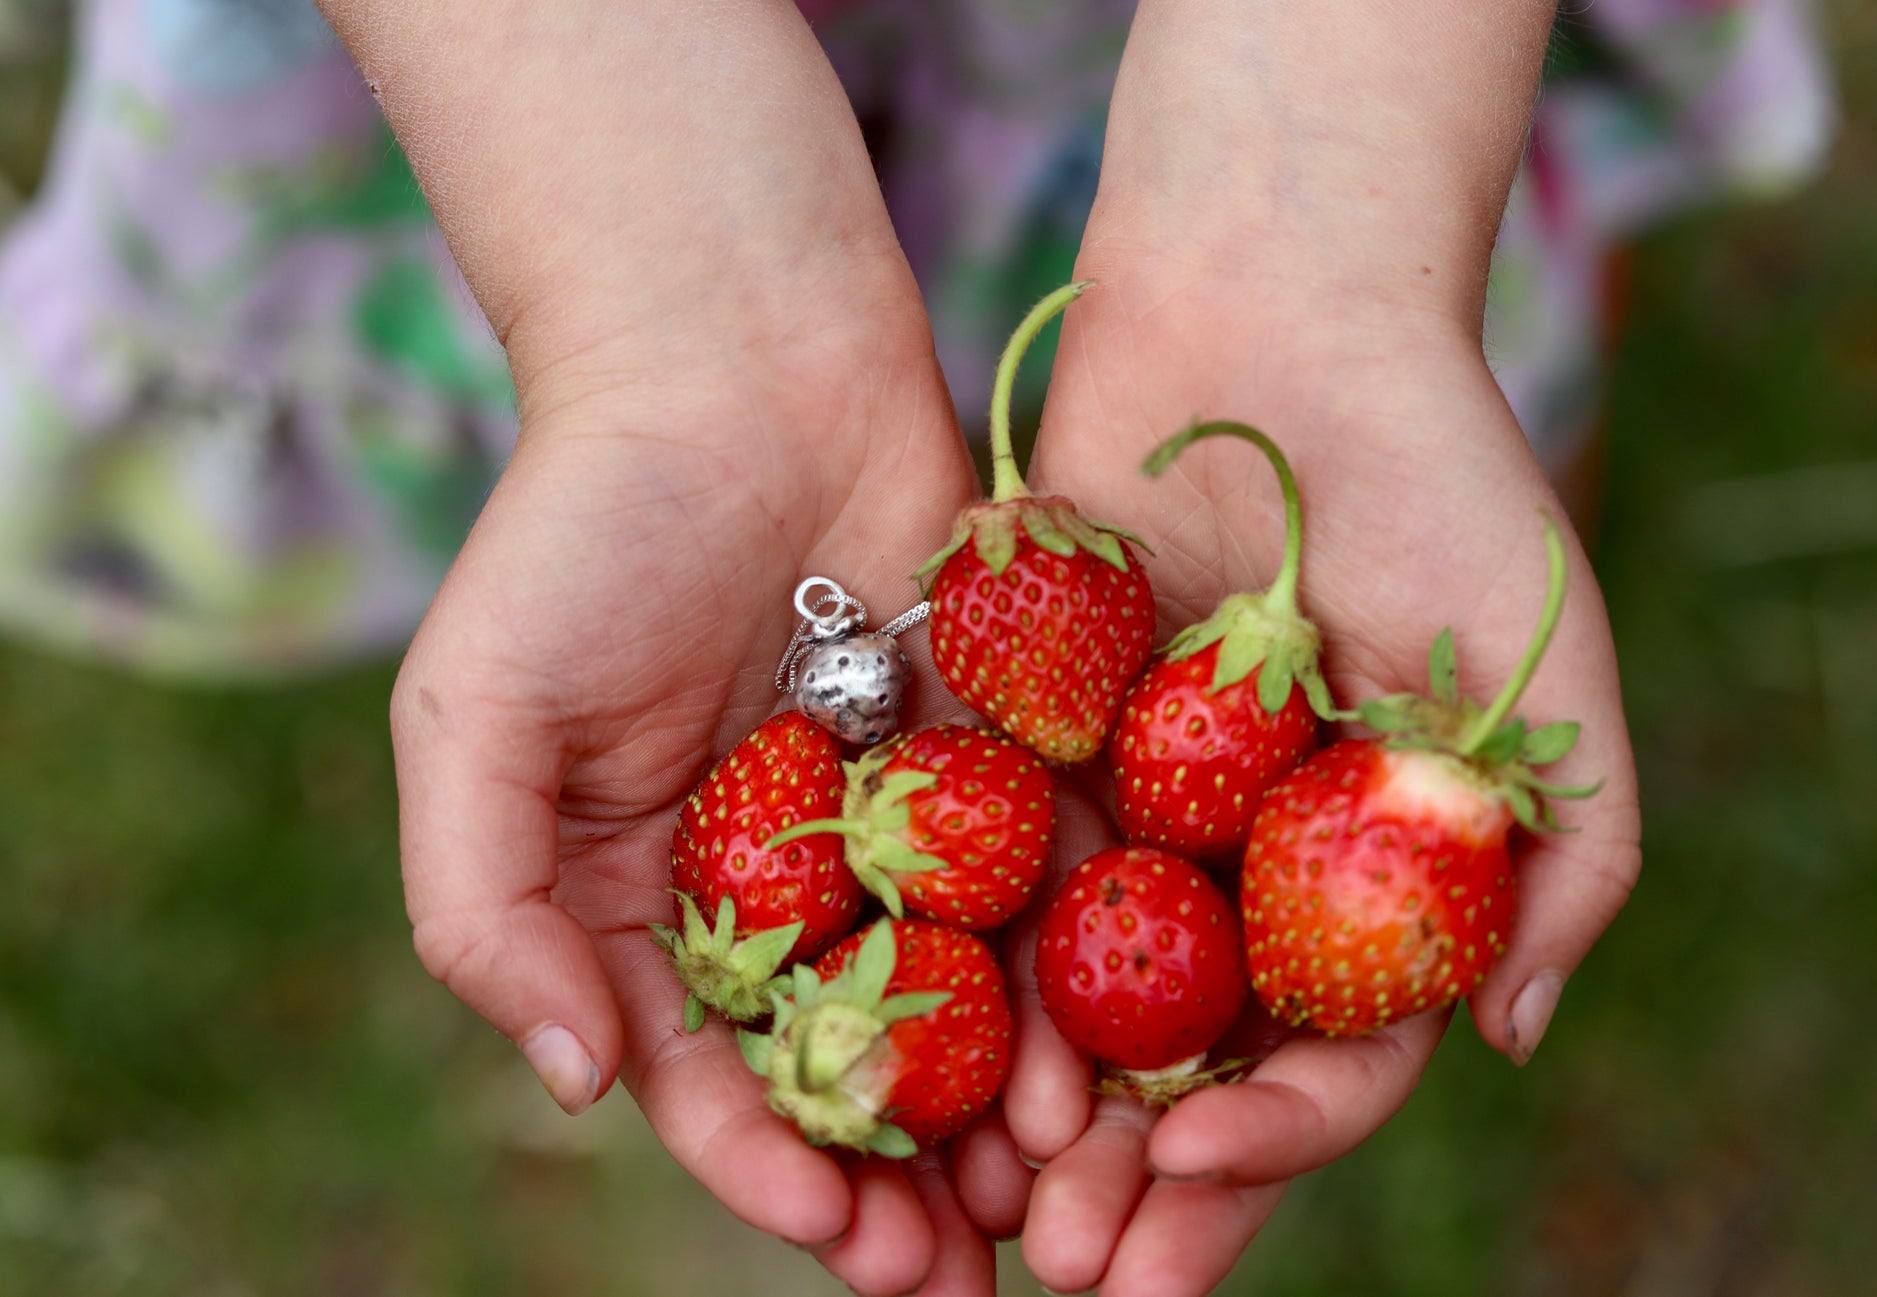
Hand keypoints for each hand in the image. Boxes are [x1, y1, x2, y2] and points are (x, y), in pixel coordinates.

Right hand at [319, 1, 1027, 1287]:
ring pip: (963, 1010)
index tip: (836, 1237)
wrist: (740, 358)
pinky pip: (1048, 891)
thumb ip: (487, 906)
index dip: (768, 1170)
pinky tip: (1115, 1061)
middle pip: (850, 1073)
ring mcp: (902, 831)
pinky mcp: (1003, 763)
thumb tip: (579, 1086)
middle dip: (900, 1185)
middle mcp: (784, 886)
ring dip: (1003, 1118)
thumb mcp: (477, 713)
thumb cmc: (586, 528)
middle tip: (961, 1277)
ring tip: (1056, 1205)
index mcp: (653, 899)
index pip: (711, 1076)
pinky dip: (1074, 983)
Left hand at [995, 1, 1639, 1287]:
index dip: (1269, 1143)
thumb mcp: (1545, 669)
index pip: (1322, 1061)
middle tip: (1070, 1273)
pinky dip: (952, 974)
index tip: (1195, 1178)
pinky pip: (980, 880)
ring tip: (979, 1212)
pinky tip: (904, 1052)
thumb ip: (1570, 856)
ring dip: (1029, 1118)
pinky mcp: (1023, 748)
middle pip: (1183, 1066)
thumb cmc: (1439, 479)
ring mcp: (1127, 816)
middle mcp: (1239, 870)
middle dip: (1139, 1180)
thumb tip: (1507, 1036)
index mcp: (1360, 882)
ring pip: (1071, 1007)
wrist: (1273, 313)